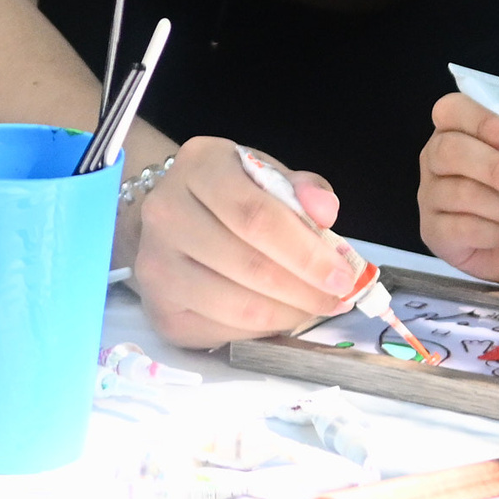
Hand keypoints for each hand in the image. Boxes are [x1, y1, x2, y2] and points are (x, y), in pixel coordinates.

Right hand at [131, 136, 360, 347]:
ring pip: (237, 305)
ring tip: (314, 307)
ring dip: (288, 314)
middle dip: (304, 289)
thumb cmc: (228, 195)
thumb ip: (301, 189)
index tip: (342, 273)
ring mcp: (156, 265)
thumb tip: (326, 212)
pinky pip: (223, 331)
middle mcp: (166, 213)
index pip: (256, 215)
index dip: (305, 251)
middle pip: (248, 264)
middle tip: (336, 297)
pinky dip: (262, 330)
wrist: (172, 219)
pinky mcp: (160, 310)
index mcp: (200, 167)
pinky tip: (281, 316)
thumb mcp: (266, 175)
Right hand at [420, 89, 498, 289]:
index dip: (481, 122)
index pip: (451, 109)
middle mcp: (438, 157)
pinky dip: (494, 233)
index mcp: (461, 126)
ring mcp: (432, 196)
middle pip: (448, 150)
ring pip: (458, 193)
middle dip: (495, 168)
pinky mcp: (436, 233)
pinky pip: (460, 229)